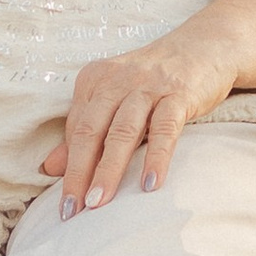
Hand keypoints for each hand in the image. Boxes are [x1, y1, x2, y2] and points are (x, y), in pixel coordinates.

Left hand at [42, 26, 237, 209]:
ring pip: (123, 131)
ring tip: (99, 202)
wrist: (204, 46)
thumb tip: (50, 168)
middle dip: (79, 172)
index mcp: (94, 80)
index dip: (68, 168)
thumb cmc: (154, 81)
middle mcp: (116, 80)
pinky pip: (164, 128)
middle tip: (73, 209)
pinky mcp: (179, 93)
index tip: (66, 205)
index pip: (75, 129)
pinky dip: (156, 157)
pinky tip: (150, 184)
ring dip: (109, 169)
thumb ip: (85, 131)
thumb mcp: (115, 100)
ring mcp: (148, 85)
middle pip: (91, 130)